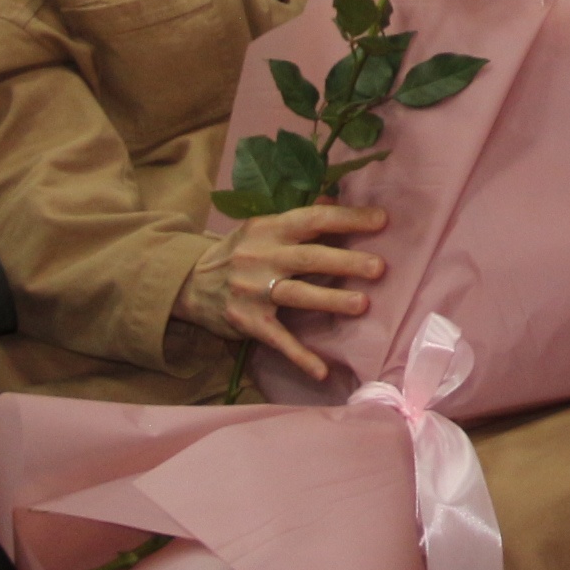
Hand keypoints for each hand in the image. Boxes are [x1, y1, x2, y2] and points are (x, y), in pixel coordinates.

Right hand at [190, 202, 387, 381]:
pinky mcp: (247, 322)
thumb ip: (299, 217)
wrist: (188, 283)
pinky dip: (300, 356)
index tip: (381, 220)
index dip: (348, 219)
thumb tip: (335, 198)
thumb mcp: (263, 228)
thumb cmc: (238, 252)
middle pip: (309, 258)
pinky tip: (322, 371)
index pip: (313, 219)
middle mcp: (261, 257)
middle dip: (346, 261)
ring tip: (362, 305)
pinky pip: (278, 340)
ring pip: (297, 294)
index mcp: (269, 229)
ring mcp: (253, 291)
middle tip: (379, 267)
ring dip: (331, 299)